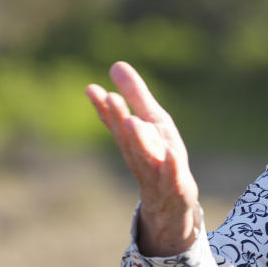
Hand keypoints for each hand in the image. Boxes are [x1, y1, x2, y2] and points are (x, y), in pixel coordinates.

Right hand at [85, 61, 199, 255]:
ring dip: (140, 140)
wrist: (172, 201)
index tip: (91, 88)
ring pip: (146, 156)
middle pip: (127, 137)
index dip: (104, 106)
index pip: (116, 121)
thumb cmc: (161, 155)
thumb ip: (135, 96)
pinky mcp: (175, 185)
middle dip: (118, 118)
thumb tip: (115, 65)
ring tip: (133, 121)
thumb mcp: (153, 121)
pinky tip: (171, 154)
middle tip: (111, 98)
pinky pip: (173, 177)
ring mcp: (157, 172)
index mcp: (134, 139)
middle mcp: (140, 155)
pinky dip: (171, 166)